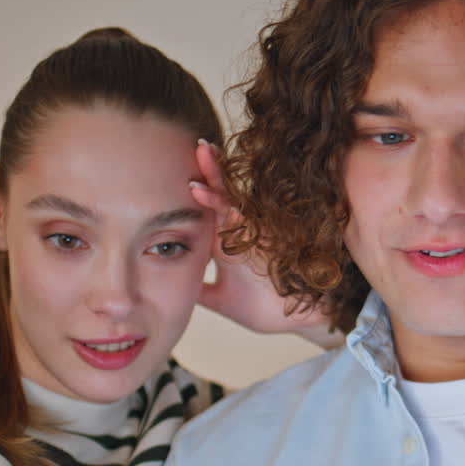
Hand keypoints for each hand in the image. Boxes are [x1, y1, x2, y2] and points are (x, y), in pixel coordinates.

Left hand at [190, 140, 342, 349]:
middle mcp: (241, 234)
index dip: (197, 191)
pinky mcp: (267, 244)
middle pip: (221, 196)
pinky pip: (245, 222)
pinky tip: (208, 193)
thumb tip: (167, 288)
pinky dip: (228, 208)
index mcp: (227, 244)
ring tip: (204, 153)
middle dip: (210, 171)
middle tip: (197, 145)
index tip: (179, 172)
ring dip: (218, 179)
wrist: (297, 320)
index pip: (208, 212)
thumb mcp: (219, 300)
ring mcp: (254, 236)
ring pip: (233, 202)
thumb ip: (198, 291)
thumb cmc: (265, 309)